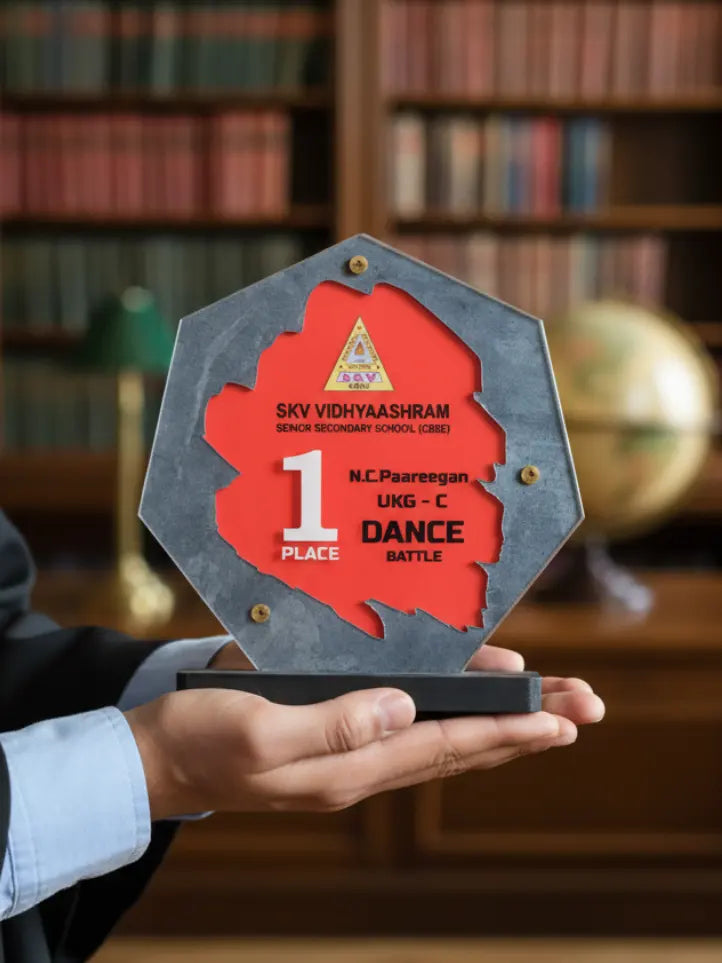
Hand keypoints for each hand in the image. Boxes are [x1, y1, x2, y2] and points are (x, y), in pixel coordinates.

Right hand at [126, 641, 603, 820]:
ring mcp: (352, 750)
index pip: (445, 745)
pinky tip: (469, 695)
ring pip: (442, 734)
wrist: (161, 755)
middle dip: (524, 726)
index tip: (562, 719)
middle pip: (459, 743)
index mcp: (348, 766)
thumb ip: (333, 724)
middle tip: (586, 706)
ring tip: (547, 700)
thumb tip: (402, 708)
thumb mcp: (259, 730)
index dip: (506, 731)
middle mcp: (362, 763)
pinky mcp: (337, 730)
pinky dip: (451, 709)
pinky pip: (411, 723)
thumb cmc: (201, 739)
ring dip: (497, 719)